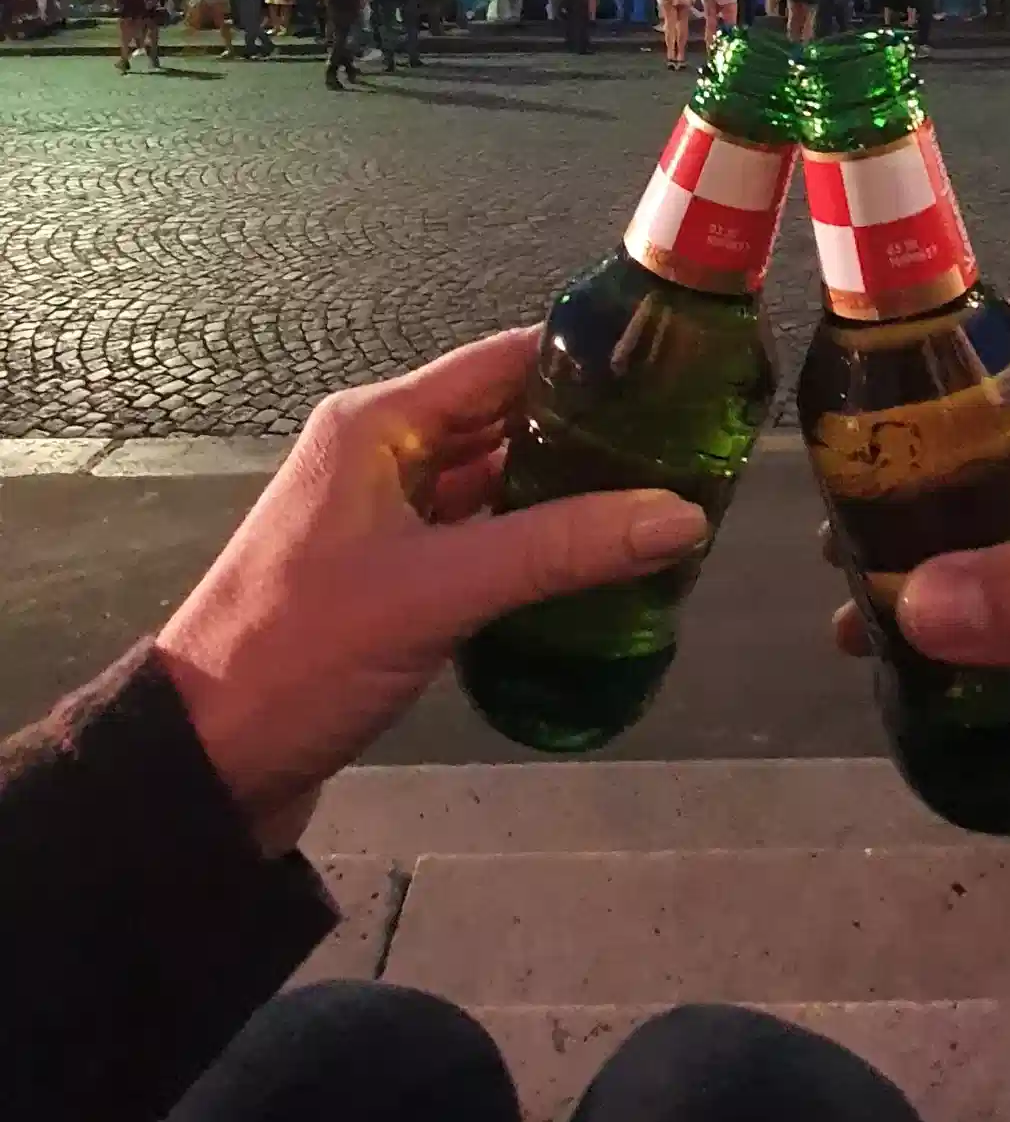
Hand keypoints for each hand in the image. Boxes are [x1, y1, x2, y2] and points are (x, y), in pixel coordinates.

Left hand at [157, 330, 707, 849]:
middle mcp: (382, 455)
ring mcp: (386, 518)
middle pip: (505, 421)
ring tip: (661, 502)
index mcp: (378, 425)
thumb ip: (561, 548)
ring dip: (566, 493)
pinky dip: (534, 544)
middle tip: (688, 449)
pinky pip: (480, 538)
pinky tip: (597, 564)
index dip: (585, 362)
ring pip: (495, 483)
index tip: (673, 373)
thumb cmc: (305, 651)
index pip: (502, 362)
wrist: (208, 760)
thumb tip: (684, 514)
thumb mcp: (440, 590)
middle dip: (590, 433)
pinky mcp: (394, 576)